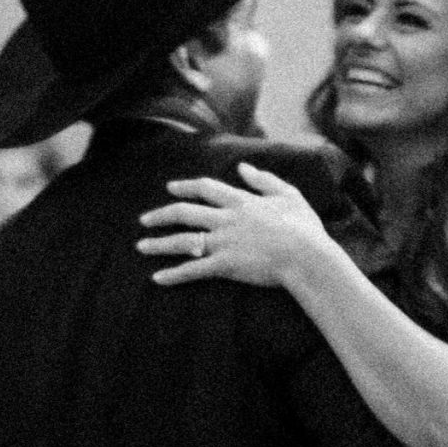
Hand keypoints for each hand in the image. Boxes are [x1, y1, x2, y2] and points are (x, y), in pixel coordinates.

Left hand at [137, 165, 332, 290]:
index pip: (204, 188)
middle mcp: (226, 219)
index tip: (170, 188)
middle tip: (144, 220)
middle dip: (160, 215)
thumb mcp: (289, 194)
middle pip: (184, 213)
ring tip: (141, 246)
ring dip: (159, 244)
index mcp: (240, 201)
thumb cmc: (304, 227)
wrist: (307, 255)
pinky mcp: (225, 265)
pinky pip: (193, 269)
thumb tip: (242, 168)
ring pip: (182, 240)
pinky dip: (173, 274)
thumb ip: (263, 180)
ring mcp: (223, 242)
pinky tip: (157, 278)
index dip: (184, 187)